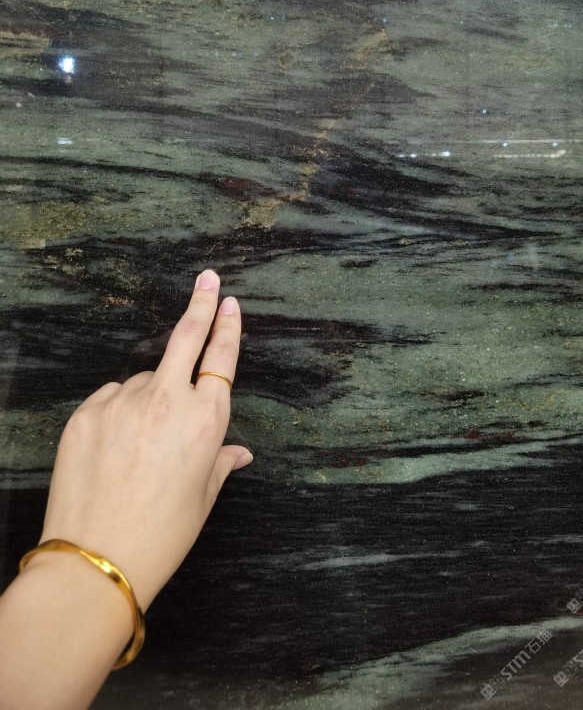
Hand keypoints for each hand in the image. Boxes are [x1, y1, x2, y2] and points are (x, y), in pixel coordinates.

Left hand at [35, 269, 252, 610]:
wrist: (95, 560)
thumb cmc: (160, 534)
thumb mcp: (202, 498)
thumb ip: (220, 463)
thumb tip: (239, 453)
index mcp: (205, 422)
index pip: (222, 359)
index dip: (227, 328)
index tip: (229, 303)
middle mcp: (167, 402)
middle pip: (186, 337)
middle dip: (199, 303)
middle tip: (206, 278)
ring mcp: (123, 402)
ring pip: (144, 380)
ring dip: (149, 395)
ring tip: (140, 448)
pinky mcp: (87, 412)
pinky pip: (111, 398)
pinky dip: (118, 411)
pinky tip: (116, 448)